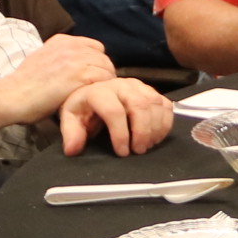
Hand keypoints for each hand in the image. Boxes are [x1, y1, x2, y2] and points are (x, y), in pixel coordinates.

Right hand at [0, 33, 117, 118]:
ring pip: (107, 68)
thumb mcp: (41, 60)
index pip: (95, 47)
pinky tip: (92, 100)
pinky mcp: (80, 75)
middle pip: (103, 58)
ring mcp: (76, 59)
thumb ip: (60, 58)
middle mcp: (71, 46)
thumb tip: (77, 67)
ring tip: (94, 97)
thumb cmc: (24, 86)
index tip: (90, 79)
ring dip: (103, 84)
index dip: (96, 64)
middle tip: (95, 92)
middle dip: (102, 74)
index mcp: (62, 41)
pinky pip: (105, 80)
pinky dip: (102, 91)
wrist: (12, 96)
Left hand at [59, 77, 176, 155]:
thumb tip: (72, 150)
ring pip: (155, 104)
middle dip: (142, 132)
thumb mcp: (72, 120)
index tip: (122, 152)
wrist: (96, 96)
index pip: (114, 111)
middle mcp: (121, 85)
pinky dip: (165, 123)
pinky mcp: (152, 91)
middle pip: (140, 105)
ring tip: (147, 146)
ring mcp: (139, 87)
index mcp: (99, 91)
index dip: (120, 134)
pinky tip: (156, 137)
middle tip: (138, 151)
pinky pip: (165, 105)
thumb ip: (72, 134)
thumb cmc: (85, 110)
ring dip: (155, 129)